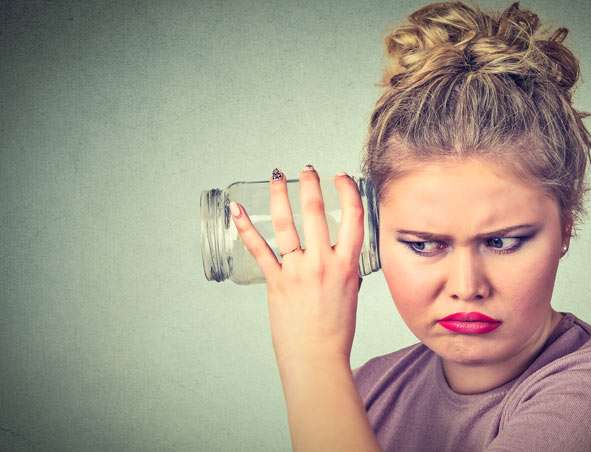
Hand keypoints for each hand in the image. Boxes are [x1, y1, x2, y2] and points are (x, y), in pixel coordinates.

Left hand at [230, 166, 364, 365]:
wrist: (317, 358)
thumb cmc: (335, 330)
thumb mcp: (350, 292)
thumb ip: (344, 268)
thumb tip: (338, 253)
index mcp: (347, 265)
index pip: (354, 217)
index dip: (347, 191)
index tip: (340, 178)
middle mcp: (323, 263)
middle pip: (316, 212)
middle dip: (310, 184)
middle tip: (306, 170)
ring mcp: (298, 271)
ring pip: (287, 223)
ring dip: (279, 196)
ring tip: (276, 178)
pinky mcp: (276, 282)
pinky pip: (258, 249)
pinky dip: (245, 227)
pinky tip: (236, 210)